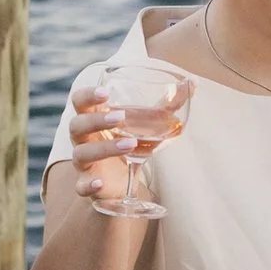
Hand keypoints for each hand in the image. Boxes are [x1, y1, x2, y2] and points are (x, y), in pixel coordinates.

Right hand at [59, 75, 194, 208]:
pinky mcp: (89, 185)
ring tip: (130, 145)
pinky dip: (88, 185)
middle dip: (97, 120)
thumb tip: (193, 83)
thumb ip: (167, 106)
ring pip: (82, 153)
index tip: (106, 92)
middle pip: (77, 125)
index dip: (88, 95)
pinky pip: (81, 186)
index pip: (80, 101)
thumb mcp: (147, 125)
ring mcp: (84, 163)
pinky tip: (100, 183)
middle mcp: (83, 139)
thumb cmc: (129, 143)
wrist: (120, 180)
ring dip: (104, 148)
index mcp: (93, 118)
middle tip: (120, 117)